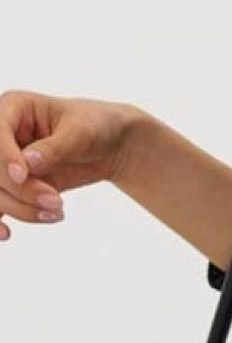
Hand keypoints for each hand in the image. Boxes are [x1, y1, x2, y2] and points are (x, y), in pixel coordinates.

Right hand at [0, 88, 141, 241]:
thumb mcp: (82, 132)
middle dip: (19, 189)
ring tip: (56, 213)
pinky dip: (0, 219)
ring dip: (19, 207)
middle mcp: (1, 135)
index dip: (3, 158)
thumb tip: (29, 162)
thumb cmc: (97, 127)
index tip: (24, 175)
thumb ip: (55, 147)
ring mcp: (4, 162)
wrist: (111, 146)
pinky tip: (7, 234)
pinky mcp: (12, 185)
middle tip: (55, 201)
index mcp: (12, 108)